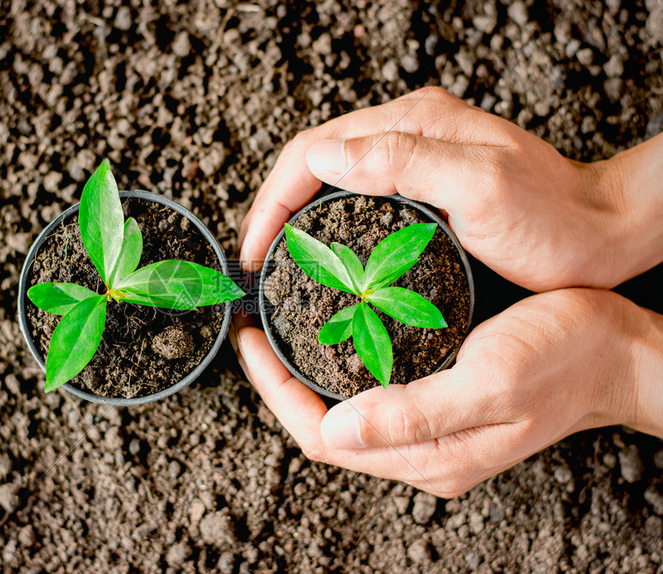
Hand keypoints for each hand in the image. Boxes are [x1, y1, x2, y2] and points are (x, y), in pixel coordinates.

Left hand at [232, 289, 662, 496]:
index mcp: (428, 455)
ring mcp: (432, 430)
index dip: (276, 392)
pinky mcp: (442, 404)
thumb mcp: (491, 383)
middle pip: (325, 427)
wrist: (620, 353)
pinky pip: (372, 393)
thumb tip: (334, 431)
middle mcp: (423, 451)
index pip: (323, 437)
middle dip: (282, 382)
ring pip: (344, 410)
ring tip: (284, 328)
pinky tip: (337, 332)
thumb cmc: (566, 359)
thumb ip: (414, 415)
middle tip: (259, 330)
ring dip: (308, 373)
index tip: (252, 343)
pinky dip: (342, 365)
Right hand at [239, 87, 662, 291]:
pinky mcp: (423, 186)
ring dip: (294, 214)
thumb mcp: (482, 185)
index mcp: (412, 124)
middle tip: (255, 258)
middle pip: (314, 161)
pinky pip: (356, 195)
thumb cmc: (553, 217)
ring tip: (275, 258)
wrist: (601, 234)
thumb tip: (325, 157)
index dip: (272, 199)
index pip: (314, 150)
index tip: (254, 247)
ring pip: (330, 179)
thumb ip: (405, 160)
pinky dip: (325, 221)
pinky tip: (321, 251)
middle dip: (273, 207)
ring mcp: (415, 159)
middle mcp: (407, 133)